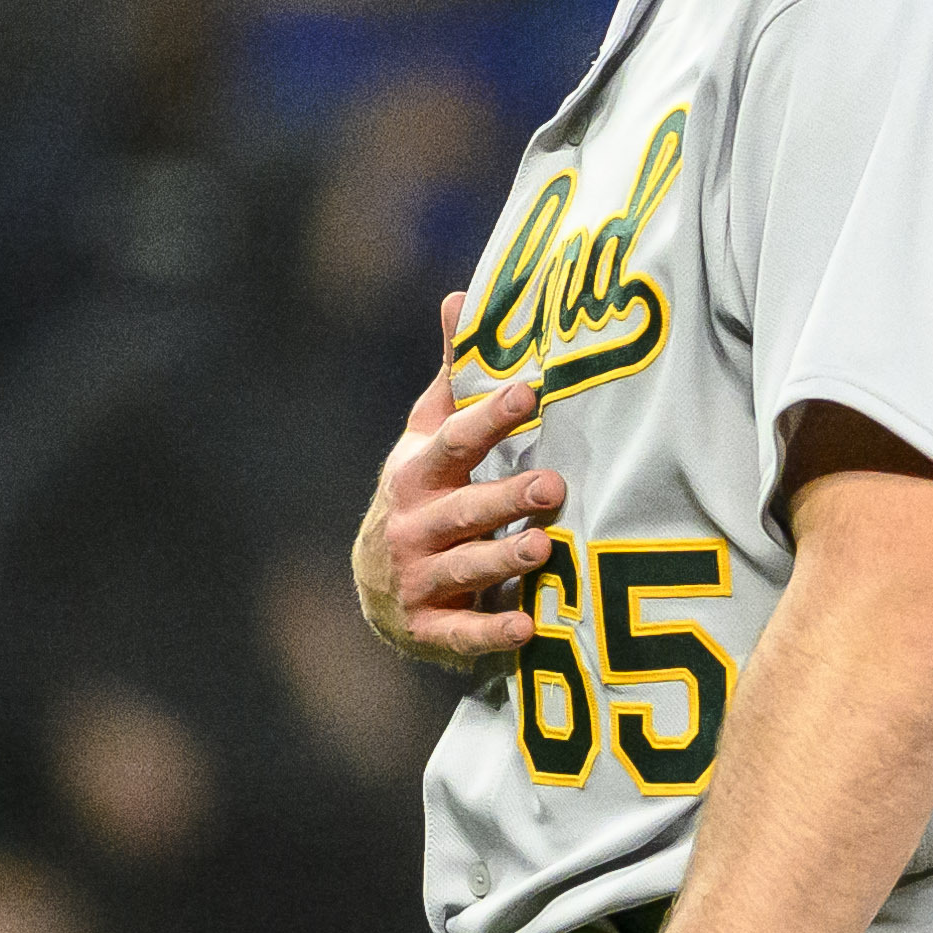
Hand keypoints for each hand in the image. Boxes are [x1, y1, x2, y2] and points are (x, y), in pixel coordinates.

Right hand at [352, 338, 559, 665]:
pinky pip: (462, 635)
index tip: (530, 391)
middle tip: (554, 483)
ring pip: (465, 568)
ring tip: (544, 546)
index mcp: (415, 473)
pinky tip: (527, 629)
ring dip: (504, 557)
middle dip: (505, 495)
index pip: (453, 440)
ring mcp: (418, 580)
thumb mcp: (426, 437)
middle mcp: (411, 526)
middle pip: (463, 508)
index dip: (489, 416)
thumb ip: (452, 378)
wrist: (378, 586)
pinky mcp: (430, 630)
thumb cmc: (421, 494)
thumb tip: (459, 297)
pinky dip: (492, 633)